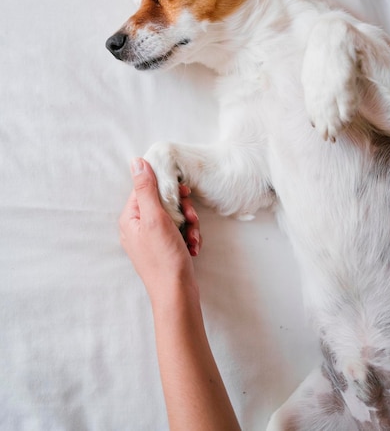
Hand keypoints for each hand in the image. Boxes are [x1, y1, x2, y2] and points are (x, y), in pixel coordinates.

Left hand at [118, 158, 201, 303]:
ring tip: (192, 238)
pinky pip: (180, 231)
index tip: (182, 193)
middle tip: (190, 217)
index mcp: (131, 218)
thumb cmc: (164, 258)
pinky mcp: (165, 247)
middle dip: (183, 209)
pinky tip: (192, 247)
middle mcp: (139, 227)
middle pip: (164, 202)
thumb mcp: (155, 218)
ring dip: (189, 225)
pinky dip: (189, 237)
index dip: (166, 188)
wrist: (176, 294)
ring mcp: (152, 238)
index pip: (146, 188)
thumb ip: (146, 188)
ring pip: (176, 216)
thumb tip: (136, 161)